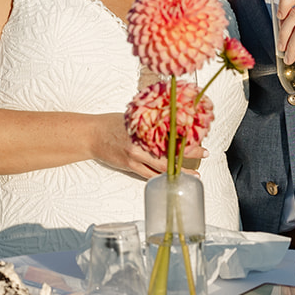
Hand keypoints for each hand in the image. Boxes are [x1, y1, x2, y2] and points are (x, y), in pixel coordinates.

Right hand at [88, 114, 205, 178]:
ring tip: (194, 174)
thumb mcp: (132, 117)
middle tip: (204, 154)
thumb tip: (168, 116)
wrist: (91, 135)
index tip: (200, 136)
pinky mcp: (130, 166)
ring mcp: (135, 156)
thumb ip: (148, 120)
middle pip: (170, 151)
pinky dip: (162, 176)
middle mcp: (140, 143)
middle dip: (189, 154)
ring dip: (179, 170)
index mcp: (142, 128)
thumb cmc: (111, 123)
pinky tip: (172, 178)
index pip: (169, 133)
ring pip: (161, 167)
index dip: (186, 136)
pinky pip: (149, 174)